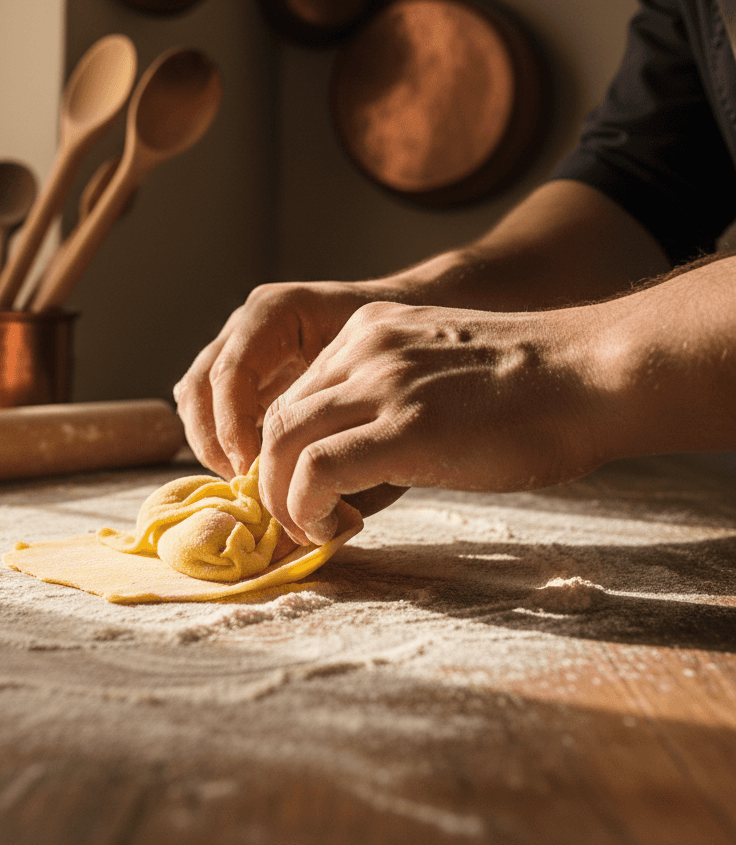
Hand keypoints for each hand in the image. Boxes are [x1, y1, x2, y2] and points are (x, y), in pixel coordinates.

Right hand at [173, 280, 400, 479]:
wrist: (414, 326)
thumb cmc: (402, 352)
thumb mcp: (380, 382)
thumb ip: (344, 427)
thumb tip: (320, 503)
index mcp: (277, 311)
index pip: (231, 373)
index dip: (234, 429)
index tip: (256, 472)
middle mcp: (247, 325)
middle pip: (199, 386)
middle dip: (215, 443)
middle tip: (250, 487)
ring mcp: (237, 347)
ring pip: (194, 399)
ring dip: (213, 447)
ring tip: (252, 484)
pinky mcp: (240, 373)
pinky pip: (210, 407)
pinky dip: (222, 442)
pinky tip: (256, 471)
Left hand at [257, 300, 608, 544]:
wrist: (592, 374)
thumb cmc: (531, 390)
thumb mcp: (438, 375)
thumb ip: (389, 405)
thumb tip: (350, 472)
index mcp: (370, 333)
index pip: (294, 396)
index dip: (284, 454)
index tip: (301, 494)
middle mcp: (364, 348)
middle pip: (276, 420)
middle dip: (271, 480)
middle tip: (296, 522)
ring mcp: (382, 384)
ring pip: (282, 443)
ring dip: (283, 499)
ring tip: (313, 531)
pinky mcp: (406, 428)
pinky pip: (318, 469)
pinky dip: (308, 508)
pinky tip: (334, 528)